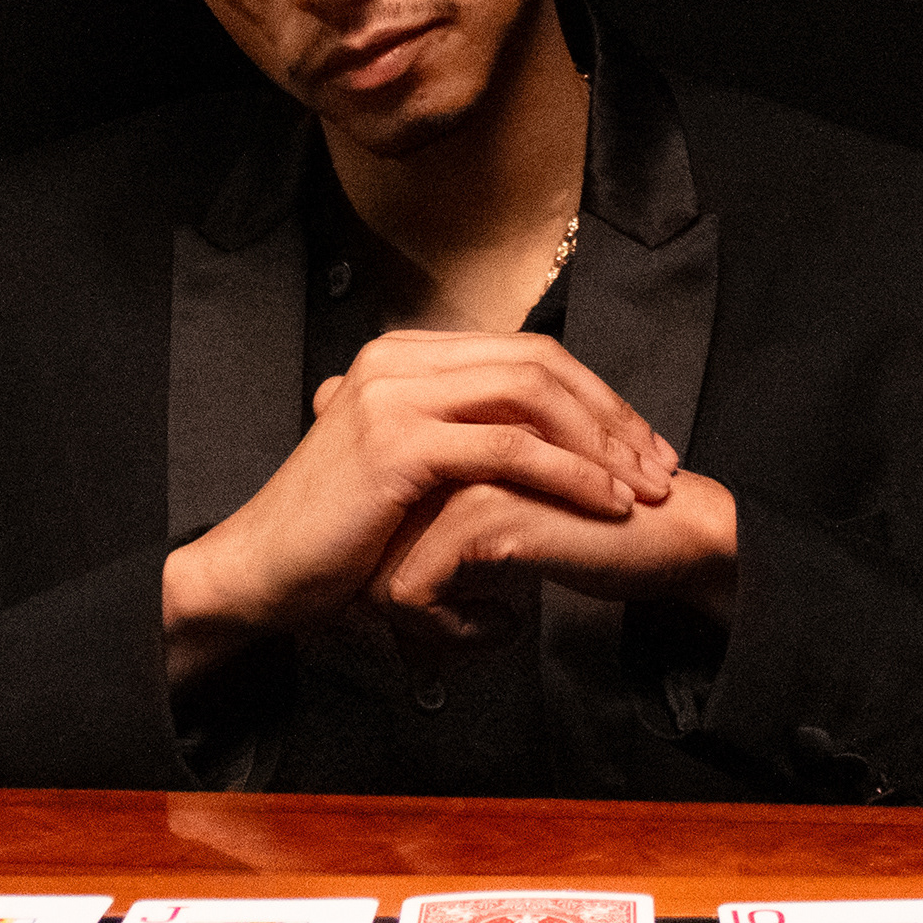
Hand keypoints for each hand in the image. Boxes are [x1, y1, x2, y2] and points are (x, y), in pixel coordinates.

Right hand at [162, 328, 677, 682]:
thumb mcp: (403, 468)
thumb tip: (526, 443)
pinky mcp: (399, 443)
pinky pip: (509, 449)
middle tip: (659, 466)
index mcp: (404, 355)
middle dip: (612, 414)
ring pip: (532, 396)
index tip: (641, 444)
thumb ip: (454, 439)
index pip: (525, 352)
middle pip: (540, 363)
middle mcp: (400, 358)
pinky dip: (569, 475)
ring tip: (643, 489)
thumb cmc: (334, 534)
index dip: (594, 395)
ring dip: (602, 444)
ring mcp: (396, 395)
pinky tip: (604, 504)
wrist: (262, 569)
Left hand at [363, 467, 738, 663]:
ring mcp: (453, 477)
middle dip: (402, 616)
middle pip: (367, 556)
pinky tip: (502, 626)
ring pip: (380, 578)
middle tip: (447, 640)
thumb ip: (441, 543)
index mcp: (444, 445)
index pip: (372, 531)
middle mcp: (440, 451)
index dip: (391, 591)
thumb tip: (379, 597)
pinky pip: (415, 595)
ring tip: (478, 631)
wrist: (673, 534)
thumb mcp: (498, 536)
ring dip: (424, 629)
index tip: (433, 623)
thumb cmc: (593, 533)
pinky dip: (450, 631)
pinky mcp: (480, 511)